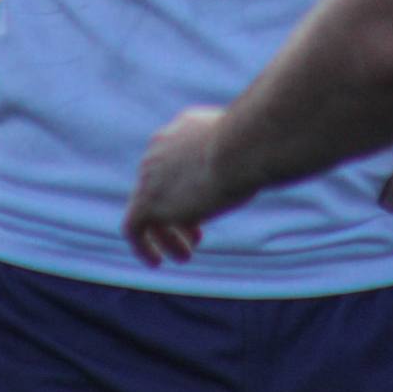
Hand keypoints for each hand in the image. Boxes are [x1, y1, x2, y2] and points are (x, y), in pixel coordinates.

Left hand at [122, 107, 238, 268]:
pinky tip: (157, 262)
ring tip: (184, 255)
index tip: (205, 209)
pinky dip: (142, 245)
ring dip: (165, 234)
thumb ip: (240, 153)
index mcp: (180, 130)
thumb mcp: (245, 146)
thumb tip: (259, 160)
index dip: (186, 189)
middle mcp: (159, 149)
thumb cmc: (253, 146)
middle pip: (158, 186)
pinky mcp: (146, 202)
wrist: (237, 148)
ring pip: (146, 209)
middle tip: (197, 236)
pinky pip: (133, 228)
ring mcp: (149, 175)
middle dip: (178, 212)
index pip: (173, 162)